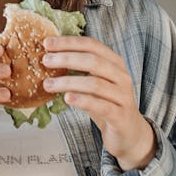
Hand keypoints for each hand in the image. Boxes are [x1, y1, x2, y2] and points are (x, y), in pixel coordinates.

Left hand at [42, 35, 155, 171]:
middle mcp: (122, 76)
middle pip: (93, 61)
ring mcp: (123, 96)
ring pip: (95, 84)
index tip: (47, 43)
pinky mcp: (121, 116)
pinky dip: (82, 100)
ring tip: (48, 84)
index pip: (91, 45)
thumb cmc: (106, 103)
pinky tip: (67, 98)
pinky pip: (101, 105)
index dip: (69, 42)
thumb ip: (79, 69)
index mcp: (115, 62)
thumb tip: (49, 56)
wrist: (129, 134)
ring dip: (68, 82)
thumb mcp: (94, 82)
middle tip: (45, 60)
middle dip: (67, 58)